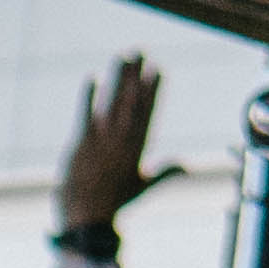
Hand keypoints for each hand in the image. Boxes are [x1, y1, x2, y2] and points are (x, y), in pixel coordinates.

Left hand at [60, 57, 158, 240]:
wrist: (87, 214)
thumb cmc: (115, 202)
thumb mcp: (144, 186)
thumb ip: (165, 172)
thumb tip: (187, 166)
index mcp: (138, 147)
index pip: (148, 111)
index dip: (153, 89)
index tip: (158, 69)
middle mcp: (122, 139)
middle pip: (131, 101)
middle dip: (135, 76)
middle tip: (140, 52)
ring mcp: (101, 139)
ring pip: (112, 102)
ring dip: (117, 79)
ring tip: (122, 57)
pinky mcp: (81, 142)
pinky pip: (85, 114)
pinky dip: (88, 97)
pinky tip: (92, 78)